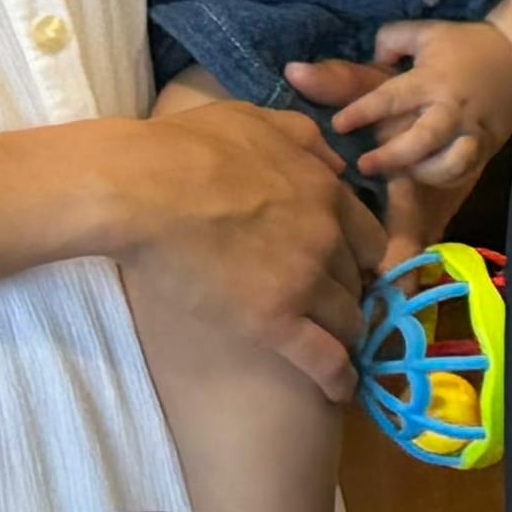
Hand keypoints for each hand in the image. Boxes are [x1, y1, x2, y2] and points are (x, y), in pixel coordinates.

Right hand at [104, 104, 378, 400]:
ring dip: (344, 334)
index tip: (350, 271)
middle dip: (349, 294)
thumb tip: (334, 163)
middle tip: (333, 310)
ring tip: (336, 349)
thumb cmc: (186, 148)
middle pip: (357, 280)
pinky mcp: (274, 321)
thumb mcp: (256, 121)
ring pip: (347, 319)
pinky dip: (338, 377)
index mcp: (325, 192)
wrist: (142, 189)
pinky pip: (324, 359)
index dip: (360, 258)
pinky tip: (341, 390)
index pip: (369, 237)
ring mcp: (304, 281)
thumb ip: (304, 139)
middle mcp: (326, 238)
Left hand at [302, 18, 511, 209]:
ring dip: (421, 173)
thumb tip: (372, 60)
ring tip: (397, 176)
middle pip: (423, 140)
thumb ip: (389, 42)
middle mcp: (451, 108)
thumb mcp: (424, 32)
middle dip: (392, 156)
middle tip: (363, 165)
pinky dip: (443, 178)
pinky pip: (464, 171)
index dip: (363, 111)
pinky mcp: (487, 146)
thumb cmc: (463, 44)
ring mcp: (472, 131)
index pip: (392, 98)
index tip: (338, 125)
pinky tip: (422, 177)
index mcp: (432, 79)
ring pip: (449, 163)